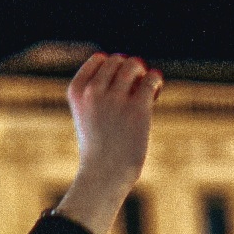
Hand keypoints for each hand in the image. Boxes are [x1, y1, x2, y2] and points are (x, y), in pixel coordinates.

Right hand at [57, 54, 161, 233]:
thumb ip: (101, 88)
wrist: (105, 174)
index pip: (99, 59)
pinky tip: (154, 97)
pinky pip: (152, 77)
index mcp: (76, 91)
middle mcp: (93, 91)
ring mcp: (115, 99)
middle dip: (129, 71)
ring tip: (144, 93)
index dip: (112, 68)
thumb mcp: (88, 113)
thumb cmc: (99, 145)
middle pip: (119, 60)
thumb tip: (135, 63)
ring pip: (135, 64)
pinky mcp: (137, 107)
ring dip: (143, 74)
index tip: (116, 86)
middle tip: (133, 92)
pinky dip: (156, 83)